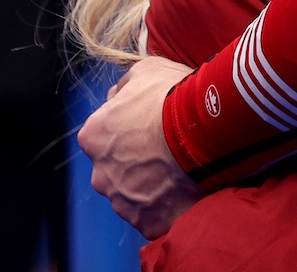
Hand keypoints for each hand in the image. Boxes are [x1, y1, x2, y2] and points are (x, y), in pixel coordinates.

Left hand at [76, 55, 204, 238]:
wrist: (202, 132)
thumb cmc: (172, 98)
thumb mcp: (145, 71)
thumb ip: (124, 86)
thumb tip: (117, 94)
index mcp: (94, 137)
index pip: (103, 136)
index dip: (127, 130)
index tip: (149, 127)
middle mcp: (100, 174)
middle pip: (115, 170)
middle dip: (135, 163)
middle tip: (166, 151)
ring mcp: (123, 203)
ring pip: (134, 196)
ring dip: (151, 187)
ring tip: (180, 171)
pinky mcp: (148, 223)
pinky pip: (156, 217)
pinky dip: (168, 207)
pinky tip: (186, 190)